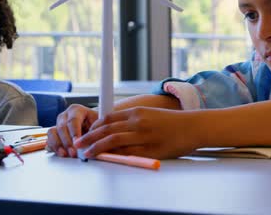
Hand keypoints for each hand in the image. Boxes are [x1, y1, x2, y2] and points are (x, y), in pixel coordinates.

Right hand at [47, 104, 98, 157]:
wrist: (92, 127)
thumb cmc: (97, 124)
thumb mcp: (99, 124)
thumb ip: (95, 131)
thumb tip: (91, 141)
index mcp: (76, 110)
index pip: (73, 120)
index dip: (74, 132)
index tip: (77, 142)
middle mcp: (65, 116)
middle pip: (62, 128)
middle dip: (67, 142)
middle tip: (73, 153)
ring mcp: (58, 124)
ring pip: (52, 133)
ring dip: (58, 145)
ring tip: (65, 154)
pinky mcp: (54, 134)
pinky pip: (49, 139)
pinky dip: (54, 147)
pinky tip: (60, 153)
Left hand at [74, 107, 199, 159]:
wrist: (193, 126)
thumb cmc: (173, 122)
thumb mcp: (151, 114)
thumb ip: (133, 121)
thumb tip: (115, 129)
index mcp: (138, 111)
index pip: (109, 118)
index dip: (94, 127)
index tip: (85, 132)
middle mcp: (138, 122)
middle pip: (106, 130)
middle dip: (89, 137)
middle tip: (77, 143)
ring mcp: (144, 136)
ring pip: (113, 142)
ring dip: (96, 148)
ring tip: (87, 153)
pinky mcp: (150, 150)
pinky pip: (127, 153)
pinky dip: (114, 156)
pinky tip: (106, 158)